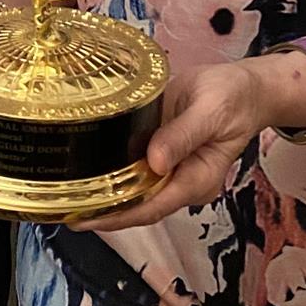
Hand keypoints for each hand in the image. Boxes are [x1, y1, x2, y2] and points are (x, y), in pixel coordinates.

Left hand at [74, 59, 277, 232]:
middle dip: (103, 210)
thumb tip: (155, 162)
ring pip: (133, 189)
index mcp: (197, 180)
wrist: (242, 86)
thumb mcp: (212, 111)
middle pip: (138, 204)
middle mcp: (181, 181)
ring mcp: (171, 169)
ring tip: (66, 194)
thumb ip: (183, 135)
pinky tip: (86, 168)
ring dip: (103, 193)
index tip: (86, 218)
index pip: (152, 206)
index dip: (118, 216)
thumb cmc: (233, 98)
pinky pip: (135, 167)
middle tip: (63, 208)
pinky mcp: (161, 152)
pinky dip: (112, 170)